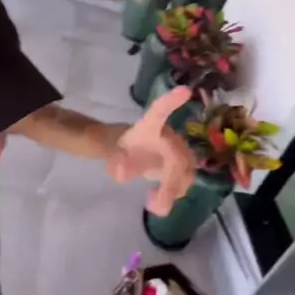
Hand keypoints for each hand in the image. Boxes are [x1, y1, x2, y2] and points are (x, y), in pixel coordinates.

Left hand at [107, 86, 195, 216]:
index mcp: (150, 125)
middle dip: (169, 183)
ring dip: (171, 192)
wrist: (130, 153)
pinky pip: (184, 183)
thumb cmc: (120, 146)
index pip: (160, 111)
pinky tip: (156, 202)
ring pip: (185, 174)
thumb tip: (122, 171)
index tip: (185, 90)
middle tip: (153, 202)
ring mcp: (179, 152)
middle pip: (178, 158)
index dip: (171, 102)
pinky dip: (172, 195)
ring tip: (151, 204)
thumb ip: (113, 157)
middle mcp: (169, 136)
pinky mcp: (183, 168)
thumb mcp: (108, 150)